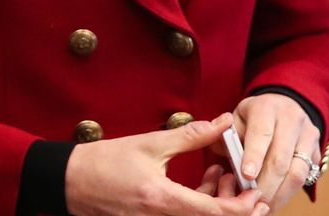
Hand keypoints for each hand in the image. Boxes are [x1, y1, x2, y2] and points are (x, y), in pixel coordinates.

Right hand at [65, 113, 270, 215]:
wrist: (70, 181)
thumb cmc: (104, 162)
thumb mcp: (150, 143)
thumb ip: (190, 135)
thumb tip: (222, 122)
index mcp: (163, 200)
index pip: (214, 213)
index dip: (242, 207)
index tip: (257, 195)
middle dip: (234, 203)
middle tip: (243, 180)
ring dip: (217, 198)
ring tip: (219, 169)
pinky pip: (185, 213)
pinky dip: (200, 198)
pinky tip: (203, 176)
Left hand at [230, 94, 320, 211]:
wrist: (283, 108)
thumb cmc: (253, 118)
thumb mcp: (236, 119)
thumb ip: (227, 137)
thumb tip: (221, 151)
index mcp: (266, 107)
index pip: (261, 133)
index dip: (254, 156)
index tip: (246, 175)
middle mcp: (291, 118)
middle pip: (280, 158)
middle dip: (265, 183)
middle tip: (251, 199)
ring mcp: (308, 134)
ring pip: (297, 172)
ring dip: (279, 193)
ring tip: (264, 204)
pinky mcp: (317, 150)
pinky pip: (306, 177)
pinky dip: (289, 193)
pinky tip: (276, 200)